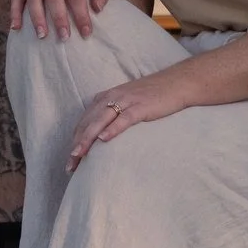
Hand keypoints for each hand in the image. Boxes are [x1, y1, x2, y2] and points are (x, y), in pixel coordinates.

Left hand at [67, 69, 194, 169]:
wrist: (177, 83)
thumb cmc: (152, 96)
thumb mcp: (126, 102)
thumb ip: (112, 114)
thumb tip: (101, 136)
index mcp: (105, 97)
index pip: (85, 121)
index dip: (75, 140)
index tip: (71, 159)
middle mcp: (111, 97)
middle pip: (88, 123)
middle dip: (77, 144)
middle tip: (70, 165)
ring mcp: (125, 101)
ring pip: (100, 121)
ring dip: (87, 139)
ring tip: (78, 154)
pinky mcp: (140, 106)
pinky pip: (123, 119)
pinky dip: (112, 129)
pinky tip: (103, 140)